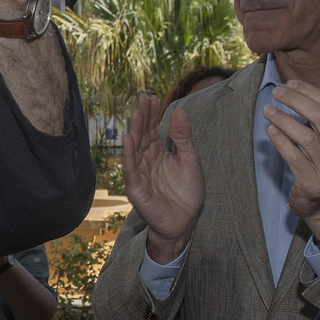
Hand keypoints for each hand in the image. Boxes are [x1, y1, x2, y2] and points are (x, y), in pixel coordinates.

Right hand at [122, 94, 203, 262]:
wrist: (184, 222)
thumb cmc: (187, 194)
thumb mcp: (190, 160)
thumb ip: (183, 138)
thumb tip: (179, 111)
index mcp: (158, 154)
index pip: (152, 129)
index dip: (152, 114)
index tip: (152, 97)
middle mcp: (146, 161)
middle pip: (142, 135)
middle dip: (143, 117)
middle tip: (143, 98)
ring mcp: (139, 174)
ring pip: (135, 148)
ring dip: (135, 130)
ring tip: (137, 113)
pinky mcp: (136, 188)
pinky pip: (131, 168)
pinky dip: (129, 154)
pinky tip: (129, 139)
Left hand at [264, 81, 319, 242]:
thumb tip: (296, 94)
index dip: (310, 92)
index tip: (291, 83)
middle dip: (297, 100)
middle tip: (277, 92)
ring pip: (307, 136)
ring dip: (284, 119)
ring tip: (268, 110)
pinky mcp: (311, 182)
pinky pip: (294, 156)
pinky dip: (281, 141)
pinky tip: (270, 130)